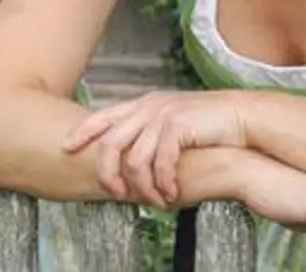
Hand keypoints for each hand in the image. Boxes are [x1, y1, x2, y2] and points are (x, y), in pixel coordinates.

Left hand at [61, 90, 247, 206]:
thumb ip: (149, 135)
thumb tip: (130, 162)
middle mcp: (149, 106)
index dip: (82, 131)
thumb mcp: (171, 124)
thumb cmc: (207, 126)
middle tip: (114, 194)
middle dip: (108, 173)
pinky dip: (163, 183)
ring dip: (142, 186)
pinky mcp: (179, 125)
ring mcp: (163, 114)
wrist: (240, 117)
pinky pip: (160, 162)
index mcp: (144, 104)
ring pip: (135, 159)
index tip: (65, 147)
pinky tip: (170, 194)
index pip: (103, 116)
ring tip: (154, 201)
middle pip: (111, 142)